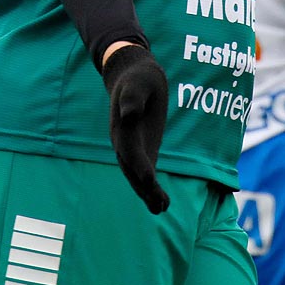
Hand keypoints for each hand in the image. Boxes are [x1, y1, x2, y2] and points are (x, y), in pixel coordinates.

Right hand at [99, 43, 170, 213]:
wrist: (133, 76)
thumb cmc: (138, 78)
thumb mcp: (138, 83)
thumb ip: (133, 98)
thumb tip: (129, 113)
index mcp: (122, 127)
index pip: (130, 150)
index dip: (139, 166)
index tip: (150, 180)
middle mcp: (123, 142)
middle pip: (132, 169)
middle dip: (144, 188)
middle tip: (159, 204)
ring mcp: (132, 148)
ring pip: (136, 175)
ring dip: (147, 193)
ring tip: (162, 208)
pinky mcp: (143, 150)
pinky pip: (145, 172)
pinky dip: (152, 188)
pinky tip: (162, 203)